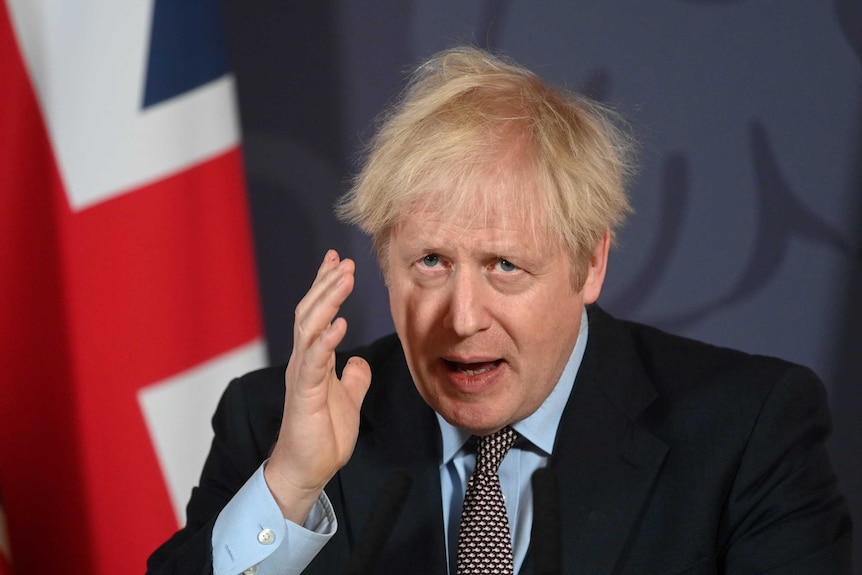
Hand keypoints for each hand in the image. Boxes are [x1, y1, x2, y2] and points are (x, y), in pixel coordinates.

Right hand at [264, 250, 371, 522]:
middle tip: (343, 260)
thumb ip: (353, 378)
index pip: (317, 314)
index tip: (338, 260)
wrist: (307, 469)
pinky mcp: (304, 394)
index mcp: (313, 360)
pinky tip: (340, 323)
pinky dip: (326, 340)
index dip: (326, 286)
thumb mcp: (347, 399)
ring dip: (327, 301)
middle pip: (310, 312)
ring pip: (309, 328)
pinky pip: (314, 361)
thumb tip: (359, 362)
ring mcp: (301, 375)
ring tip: (343, 278)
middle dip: (326, 284)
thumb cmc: (323, 436)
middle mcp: (303, 361)